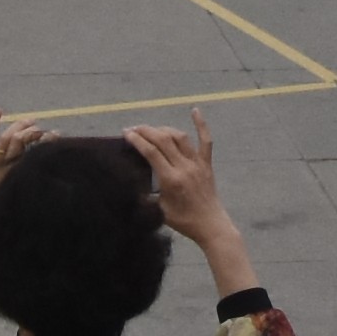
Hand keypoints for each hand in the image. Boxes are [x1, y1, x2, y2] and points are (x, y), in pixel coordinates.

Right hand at [131, 113, 253, 283]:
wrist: (210, 225)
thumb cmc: (183, 221)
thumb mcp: (158, 211)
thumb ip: (144, 197)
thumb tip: (128, 184)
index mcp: (171, 179)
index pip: (151, 153)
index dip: (137, 140)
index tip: (126, 133)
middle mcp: (184, 167)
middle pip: (163, 140)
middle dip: (146, 131)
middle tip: (133, 128)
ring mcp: (197, 163)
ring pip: (179, 137)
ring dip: (163, 129)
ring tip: (151, 129)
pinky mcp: (207, 163)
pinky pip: (205, 141)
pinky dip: (201, 124)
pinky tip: (195, 110)